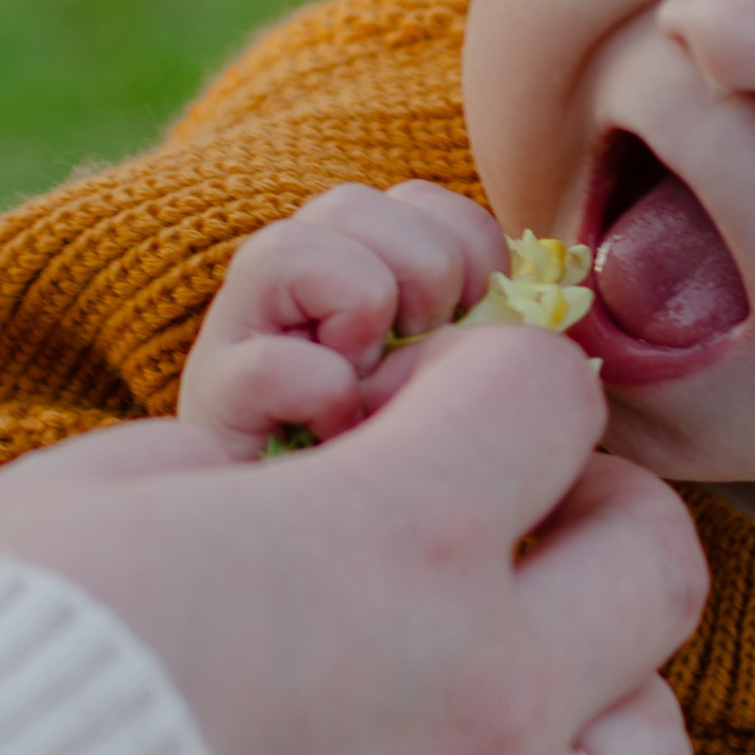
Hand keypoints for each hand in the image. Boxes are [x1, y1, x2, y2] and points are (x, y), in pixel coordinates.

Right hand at [0, 325, 703, 754]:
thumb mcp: (91, 489)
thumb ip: (233, 455)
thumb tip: (290, 460)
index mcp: (405, 538)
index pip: (551, 395)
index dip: (480, 374)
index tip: (404, 404)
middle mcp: (483, 695)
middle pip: (659, 565)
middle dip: (586, 511)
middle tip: (492, 523)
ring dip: (593, 695)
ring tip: (488, 685)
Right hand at [177, 178, 508, 458]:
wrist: (319, 553)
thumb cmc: (405, 474)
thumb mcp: (462, 383)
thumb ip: (491, 329)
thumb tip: (540, 306)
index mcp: (358, 270)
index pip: (420, 201)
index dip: (472, 250)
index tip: (477, 322)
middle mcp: (288, 289)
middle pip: (352, 202)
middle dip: (423, 272)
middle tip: (423, 352)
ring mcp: (238, 337)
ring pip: (290, 245)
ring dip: (361, 309)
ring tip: (372, 381)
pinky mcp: (215, 400)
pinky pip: (276, 362)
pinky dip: (323, 393)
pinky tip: (338, 432)